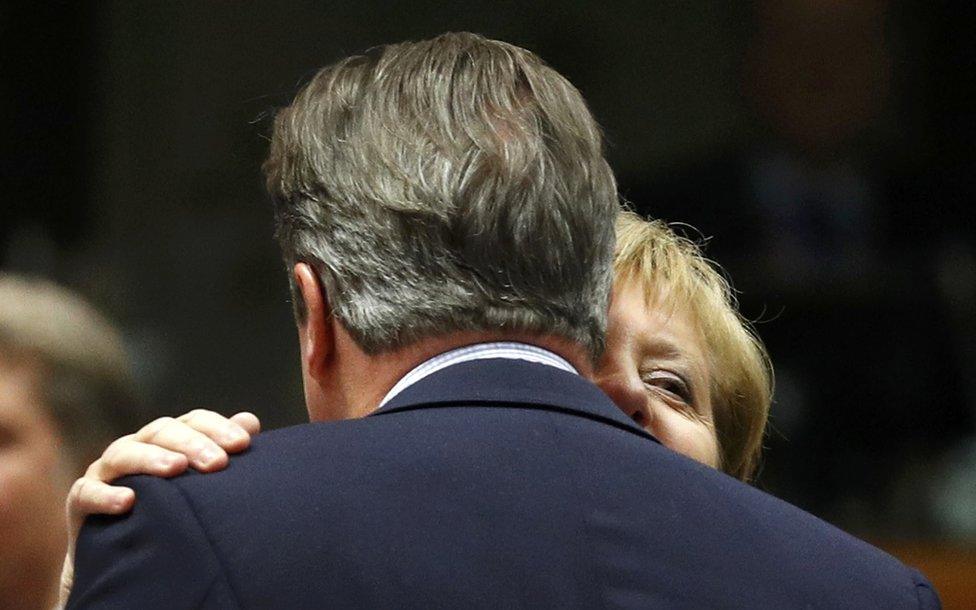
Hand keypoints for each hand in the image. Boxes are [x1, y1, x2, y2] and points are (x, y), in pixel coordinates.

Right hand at [57, 409, 260, 607]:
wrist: (123, 550)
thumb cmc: (169, 508)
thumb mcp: (197, 481)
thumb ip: (220, 450)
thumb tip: (250, 421)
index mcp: (168, 438)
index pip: (193, 420)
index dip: (217, 427)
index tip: (243, 444)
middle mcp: (137, 446)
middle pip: (162, 431)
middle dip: (192, 444)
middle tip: (218, 463)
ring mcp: (107, 471)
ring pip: (125, 453)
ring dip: (151, 459)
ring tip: (176, 469)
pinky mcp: (82, 500)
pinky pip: (87, 492)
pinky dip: (105, 495)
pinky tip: (128, 501)